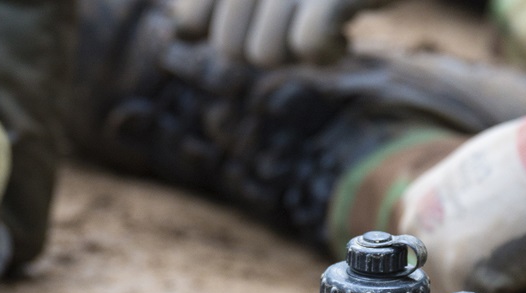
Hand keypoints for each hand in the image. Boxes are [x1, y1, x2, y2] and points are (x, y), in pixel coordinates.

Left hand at [169, 0, 394, 65]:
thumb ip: (219, 4)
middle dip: (263, 47)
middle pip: (229, 48)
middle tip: (295, 22)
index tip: (250, 19)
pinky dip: (328, 53)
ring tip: (319, 22)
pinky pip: (307, 46)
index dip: (213, 31)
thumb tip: (182, 33)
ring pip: (263, 54)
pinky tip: (344, 36)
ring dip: (295, 51)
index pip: (190, 20)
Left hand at [396, 121, 525, 292]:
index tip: (516, 236)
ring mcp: (437, 255)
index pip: (444, 266)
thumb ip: (462, 217)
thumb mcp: (482, 179)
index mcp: (417, 208)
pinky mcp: (467, 278)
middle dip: (498, 284)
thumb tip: (469, 252)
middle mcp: (415, 231)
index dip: (487, 264)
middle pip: (455, 292)